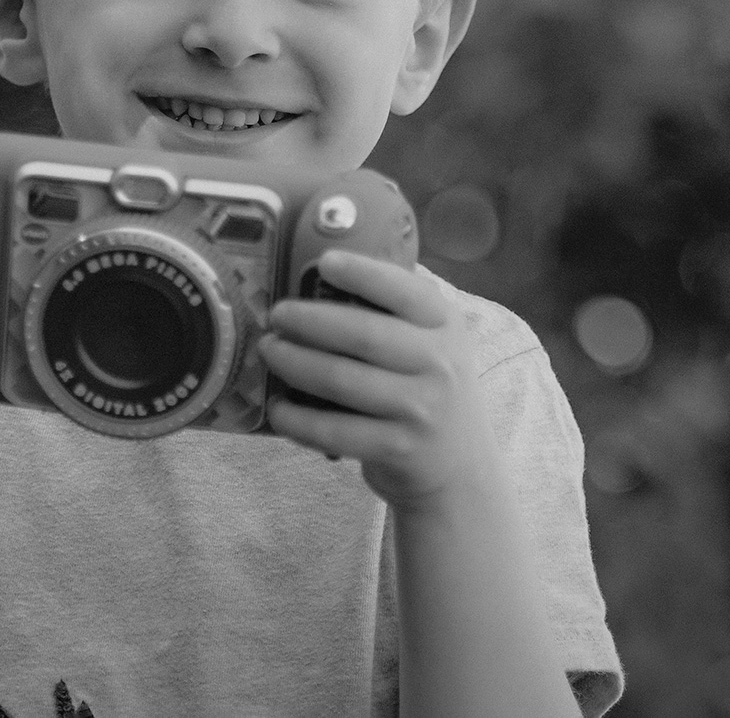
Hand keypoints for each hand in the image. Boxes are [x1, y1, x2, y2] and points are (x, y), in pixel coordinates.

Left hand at [259, 251, 499, 513]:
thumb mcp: (430, 343)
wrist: (460, 466)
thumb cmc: (427, 388)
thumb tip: (321, 274)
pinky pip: (334, 430)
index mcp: (445, 325)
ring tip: (268, 350)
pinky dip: (297, 419)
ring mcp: (420, 409)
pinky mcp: (398, 448)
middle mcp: (439, 363)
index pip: (405, 290)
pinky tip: (277, 408)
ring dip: (294, 363)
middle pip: (363, 334)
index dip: (363, 273)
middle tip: (276, 315)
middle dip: (309, 320)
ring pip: (342, 380)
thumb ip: (393, 312)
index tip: (325, 262)